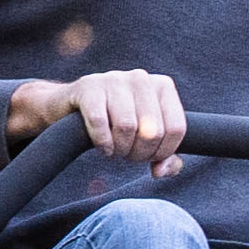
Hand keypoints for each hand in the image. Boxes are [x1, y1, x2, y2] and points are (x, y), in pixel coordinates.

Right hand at [11, 67, 190, 170]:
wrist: (72, 107)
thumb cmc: (117, 123)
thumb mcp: (146, 138)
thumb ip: (165, 158)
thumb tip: (161, 170)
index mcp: (163, 87)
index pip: (176, 128)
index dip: (163, 152)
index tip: (148, 157)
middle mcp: (141, 78)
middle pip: (152, 131)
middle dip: (139, 153)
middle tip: (127, 154)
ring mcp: (114, 79)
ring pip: (127, 127)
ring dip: (120, 149)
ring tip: (114, 149)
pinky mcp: (88, 87)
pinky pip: (99, 122)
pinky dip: (102, 142)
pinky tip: (102, 146)